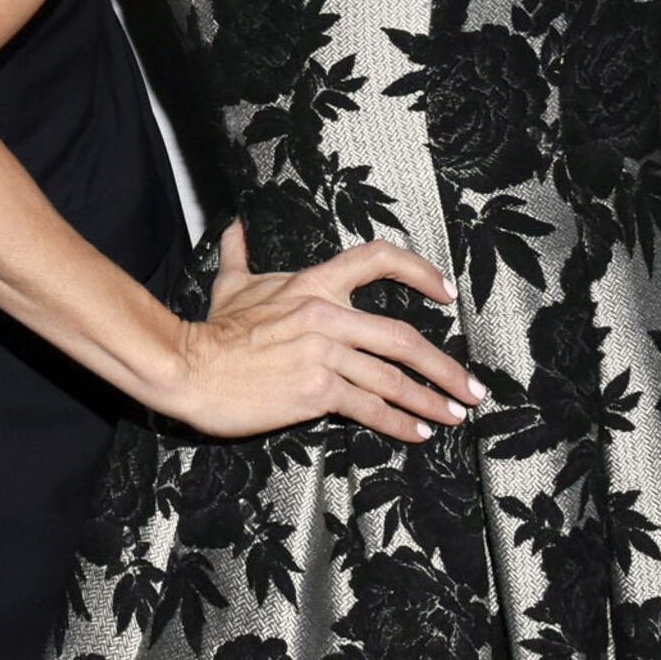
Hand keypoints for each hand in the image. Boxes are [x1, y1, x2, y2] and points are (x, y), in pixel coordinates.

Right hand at [170, 219, 480, 441]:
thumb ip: (240, 255)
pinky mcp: (316, 391)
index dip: (420, 271)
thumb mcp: (231, 285)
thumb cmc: (212, 330)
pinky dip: (399, 422)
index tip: (446, 293)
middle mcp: (327, 315)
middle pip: (403, 337)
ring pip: (392, 377)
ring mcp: (324, 354)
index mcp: (314, 284)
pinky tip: (417, 432)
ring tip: (452, 416)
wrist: (189, 367)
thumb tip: (235, 227)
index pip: (378, 259)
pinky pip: (369, 407)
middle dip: (444, 367)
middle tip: (470, 388)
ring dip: (430, 400)